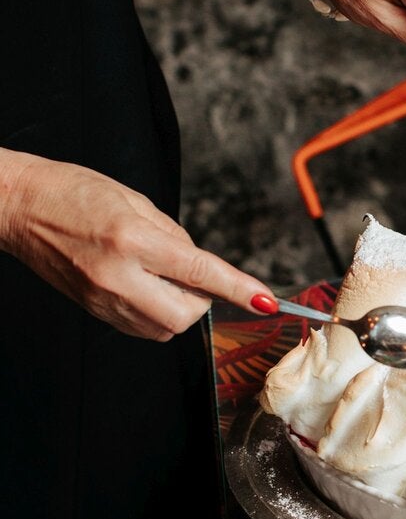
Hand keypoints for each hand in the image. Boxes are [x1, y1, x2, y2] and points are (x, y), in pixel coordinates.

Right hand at [0, 153, 272, 340]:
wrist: (19, 205)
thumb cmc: (74, 191)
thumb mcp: (135, 200)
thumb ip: (174, 236)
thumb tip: (201, 268)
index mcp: (132, 239)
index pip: (200, 272)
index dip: (238, 289)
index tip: (267, 302)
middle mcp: (118, 275)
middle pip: (184, 316)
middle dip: (201, 301)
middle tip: (190, 274)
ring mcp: (102, 298)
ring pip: (164, 328)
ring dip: (178, 307)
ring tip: (158, 273)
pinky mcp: (93, 309)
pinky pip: (141, 327)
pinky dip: (156, 313)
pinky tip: (143, 285)